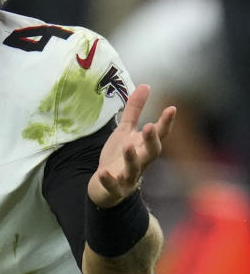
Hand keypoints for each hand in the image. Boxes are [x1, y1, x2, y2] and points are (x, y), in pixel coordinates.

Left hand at [89, 84, 174, 207]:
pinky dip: (109, 180)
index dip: (166, 122)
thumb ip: (135, 110)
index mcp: (144, 146)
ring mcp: (129, 176)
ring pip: (134, 169)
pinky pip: (113, 186)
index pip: (159, 134)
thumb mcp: (125, 131)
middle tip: (150, 127)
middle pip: (152, 152)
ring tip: (128, 146)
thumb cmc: (120, 155)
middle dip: (152, 140)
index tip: (172, 108)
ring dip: (132, 158)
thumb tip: (146, 85)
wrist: (105, 186)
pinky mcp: (115, 188)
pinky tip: (103, 173)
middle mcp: (141, 162)